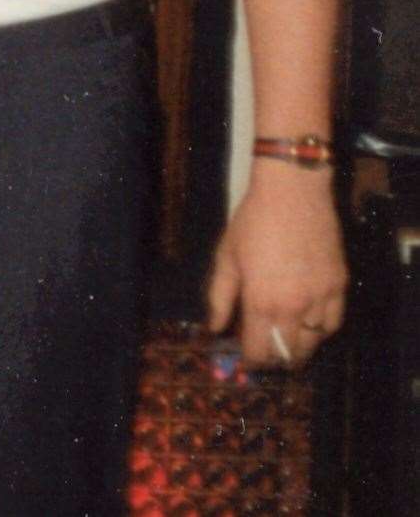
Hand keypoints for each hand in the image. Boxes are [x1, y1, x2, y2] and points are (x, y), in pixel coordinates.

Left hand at [206, 162, 346, 366]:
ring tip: (287, 342)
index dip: (252, 361)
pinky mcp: (339, 286)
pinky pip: (334, 323)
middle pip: (289, 354)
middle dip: (276, 359)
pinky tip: (309, 325)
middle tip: (267, 353)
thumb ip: (219, 296)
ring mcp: (321, 298)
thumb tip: (215, 327)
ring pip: (314, 342)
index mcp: (261, 301)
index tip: (247, 359)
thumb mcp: (227, 257)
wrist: (293, 194)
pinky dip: (321, 330)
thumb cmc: (252, 222)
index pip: (260, 351)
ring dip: (299, 347)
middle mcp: (293, 306)